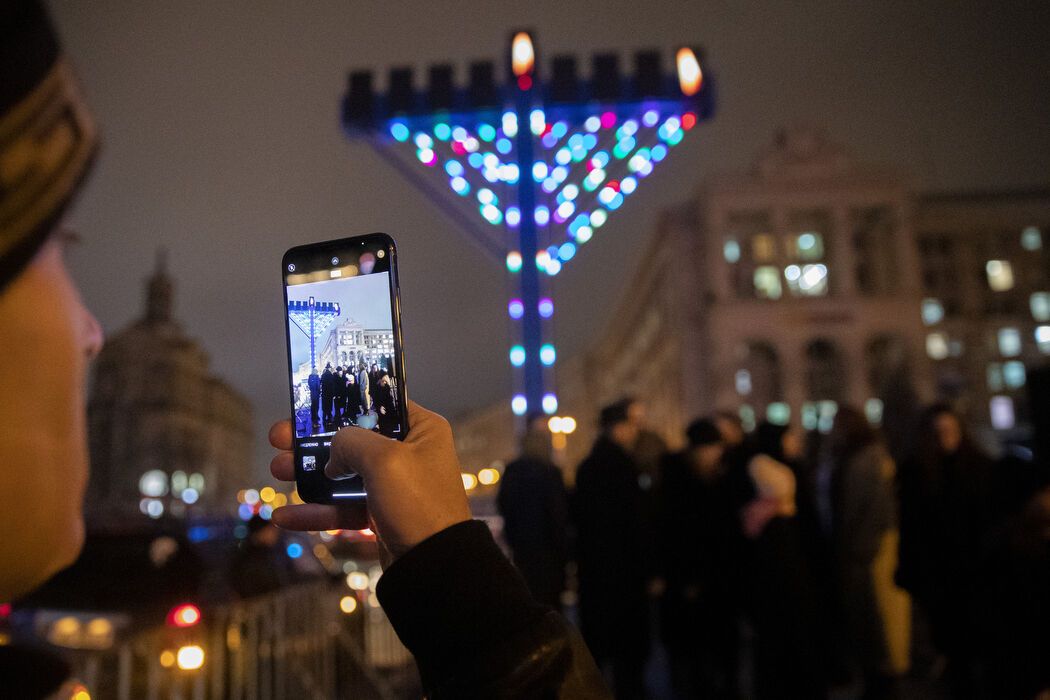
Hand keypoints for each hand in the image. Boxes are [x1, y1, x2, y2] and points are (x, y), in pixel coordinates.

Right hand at [268, 401, 471, 564]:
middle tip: (278, 438)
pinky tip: (285, 515)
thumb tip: (333, 457)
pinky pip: (344, 509)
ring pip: (344, 475)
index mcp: (422, 430)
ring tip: (276, 470)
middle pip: (353, 440)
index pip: (379, 405)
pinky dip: (316, 511)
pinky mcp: (381, 516)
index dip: (342, 402)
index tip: (309, 406)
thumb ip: (350, 442)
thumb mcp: (383, 459)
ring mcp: (394, 486)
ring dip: (309, 474)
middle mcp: (410, 454)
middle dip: (313, 441)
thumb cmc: (417, 502)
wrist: (433, 567)